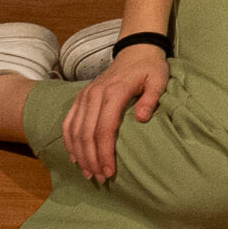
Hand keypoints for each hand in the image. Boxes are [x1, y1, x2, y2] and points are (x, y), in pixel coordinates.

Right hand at [59, 42, 169, 183]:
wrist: (136, 50)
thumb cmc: (150, 68)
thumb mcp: (159, 79)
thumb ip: (151, 98)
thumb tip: (141, 119)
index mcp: (114, 92)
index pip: (104, 128)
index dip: (104, 152)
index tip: (109, 171)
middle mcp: (94, 95)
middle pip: (86, 133)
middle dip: (91, 159)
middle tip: (99, 178)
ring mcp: (85, 96)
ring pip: (74, 130)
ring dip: (79, 154)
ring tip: (87, 173)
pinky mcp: (80, 97)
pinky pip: (68, 122)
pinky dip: (68, 141)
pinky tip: (75, 157)